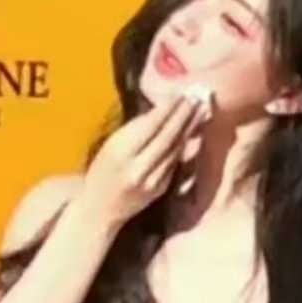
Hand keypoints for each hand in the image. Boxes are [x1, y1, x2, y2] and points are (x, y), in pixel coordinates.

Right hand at [80, 91, 209, 229]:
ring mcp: (152, 180)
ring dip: (190, 128)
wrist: (100, 209)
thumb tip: (161, 110)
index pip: (150, 126)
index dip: (168, 108)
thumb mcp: (111, 146)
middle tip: (198, 97)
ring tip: (201, 110)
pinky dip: (184, 145)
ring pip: (175, 149)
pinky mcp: (161, 188)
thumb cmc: (101, 172)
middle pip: (167, 136)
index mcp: (121, 153)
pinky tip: (193, 132)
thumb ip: (134, 130)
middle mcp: (138, 168)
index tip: (181, 93)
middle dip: (184, 115)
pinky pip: (175, 162)